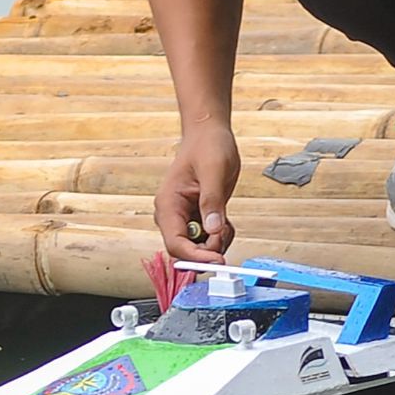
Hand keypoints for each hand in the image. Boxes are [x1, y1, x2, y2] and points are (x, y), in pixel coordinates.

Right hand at [154, 121, 240, 261]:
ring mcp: (184, 219)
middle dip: (208, 250)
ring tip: (226, 222)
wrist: (209, 135)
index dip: (196, 257)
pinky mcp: (198, 219)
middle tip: (225, 232)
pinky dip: (220, 237)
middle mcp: (172, 216)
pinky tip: (225, 221)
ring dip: (216, 244)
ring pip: (199, 249)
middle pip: (186, 251)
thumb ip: (212, 201)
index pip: (175, 244)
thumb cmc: (208, 146)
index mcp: (168, 205)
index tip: (218, 260)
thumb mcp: (214, 170)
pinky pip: (208, 240)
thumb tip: (213, 229)